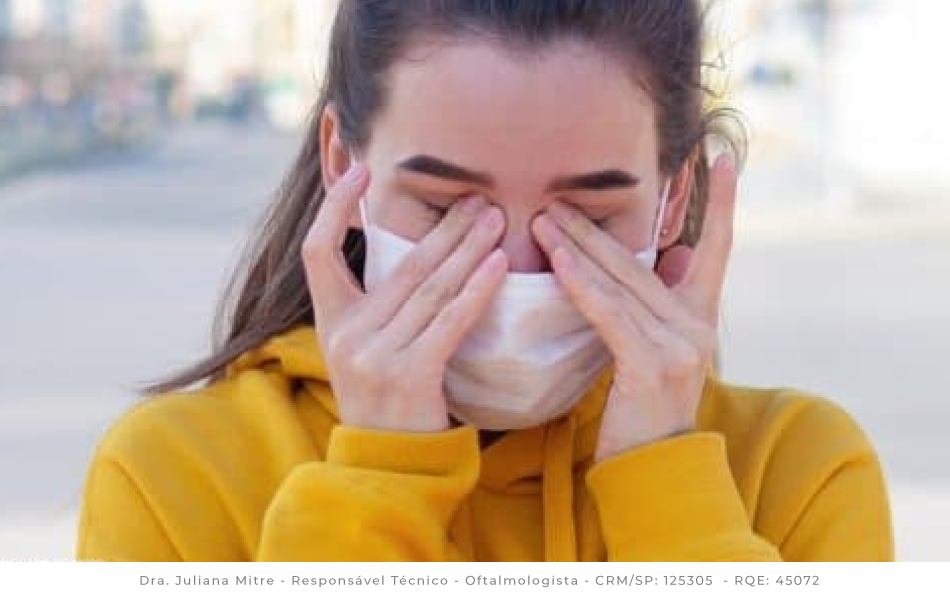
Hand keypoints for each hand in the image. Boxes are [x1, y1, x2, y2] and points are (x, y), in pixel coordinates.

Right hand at [301, 164, 507, 431]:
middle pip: (399, 263)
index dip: (334, 207)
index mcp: (330, 322)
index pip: (317, 250)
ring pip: (429, 287)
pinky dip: (476, 290)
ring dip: (468, 249)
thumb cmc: (388, 399)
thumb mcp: (365, 349)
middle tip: (478, 197)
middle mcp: (346, 334)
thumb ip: (378, 305)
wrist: (390, 465)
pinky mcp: (409, 376)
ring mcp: (375, 356)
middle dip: (444, 226)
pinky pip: (449, 321)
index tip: (362, 170)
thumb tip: (415, 252)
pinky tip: (498, 265)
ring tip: (497, 219)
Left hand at [532, 155, 736, 460]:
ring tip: (543, 218)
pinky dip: (583, 286)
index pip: (717, 248)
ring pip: (622, 282)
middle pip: (644, 260)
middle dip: (598, 225)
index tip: (725, 157)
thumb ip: (659, 305)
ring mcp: (681, 345)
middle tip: (559, 194)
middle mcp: (698, 325)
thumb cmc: (643, 411)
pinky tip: (559, 261)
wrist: (653, 471)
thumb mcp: (655, 351)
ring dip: (579, 247)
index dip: (722, 202)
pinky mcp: (654, 365)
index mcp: (701, 318)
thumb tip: (671, 255)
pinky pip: (611, 314)